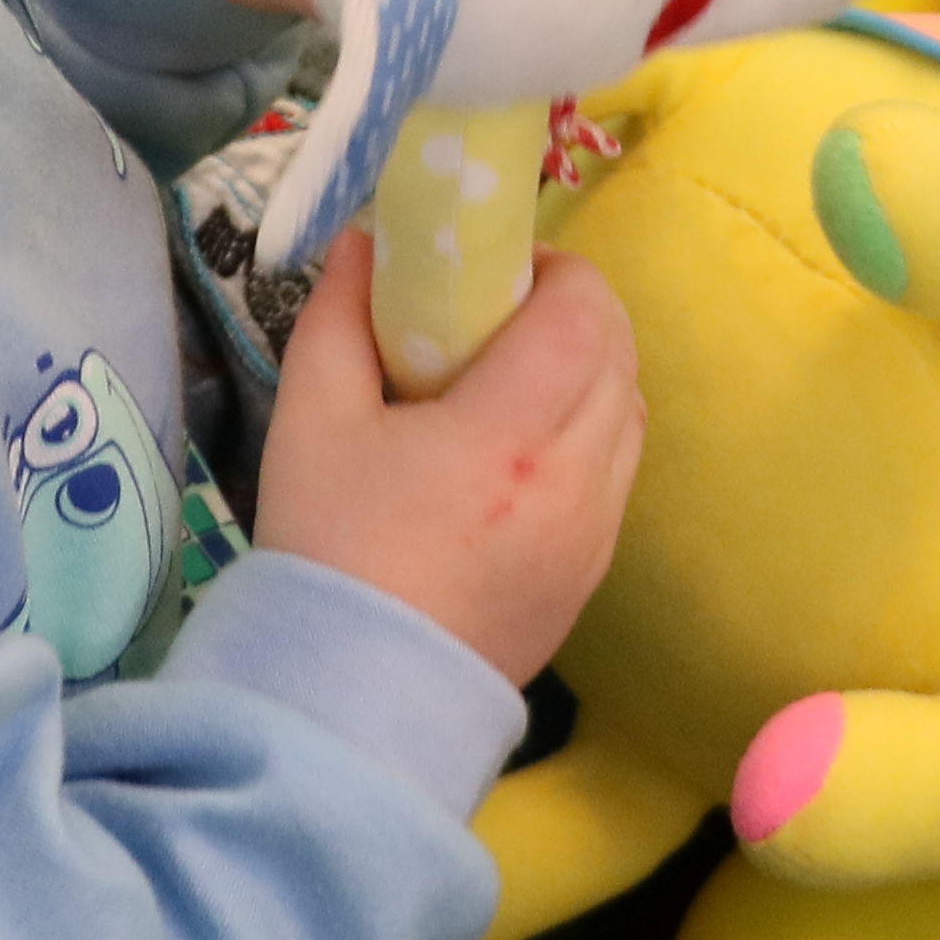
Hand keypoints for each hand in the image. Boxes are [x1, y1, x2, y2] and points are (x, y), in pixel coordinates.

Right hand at [249, 237, 641, 687]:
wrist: (353, 698)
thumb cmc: (329, 547)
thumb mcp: (310, 419)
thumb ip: (337, 316)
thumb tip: (364, 242)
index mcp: (513, 430)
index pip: (584, 311)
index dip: (555, 269)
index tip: (499, 272)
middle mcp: (576, 477)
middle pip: (619, 353)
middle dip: (574, 312)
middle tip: (503, 314)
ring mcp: (594, 533)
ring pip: (630, 414)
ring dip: (591, 373)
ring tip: (516, 381)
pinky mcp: (590, 576)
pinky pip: (618, 476)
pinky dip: (592, 437)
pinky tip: (526, 451)